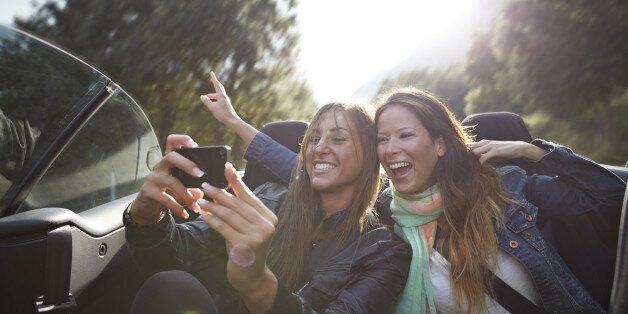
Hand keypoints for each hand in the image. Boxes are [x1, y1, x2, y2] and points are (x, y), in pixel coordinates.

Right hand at [130, 134, 203, 224]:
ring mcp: (153, 177)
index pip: (172, 141)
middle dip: (187, 164)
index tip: (196, 146)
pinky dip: (178, 207)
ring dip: (187, 194)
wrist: (147, 207)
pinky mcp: (148, 191)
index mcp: (169, 161)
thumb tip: (205, 190)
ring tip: (195, 205)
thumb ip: (194, 186)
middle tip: (200, 174)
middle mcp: (160, 165)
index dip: (183, 140)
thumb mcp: (182, 187)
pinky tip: (186, 214)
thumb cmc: (168, 193)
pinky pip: (166, 198)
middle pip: (172, 156)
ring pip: (172, 181)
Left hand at [198, 162, 277, 306]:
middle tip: (205, 185)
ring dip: (213, 206)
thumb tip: (225, 186)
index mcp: (269, 217)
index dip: (236, 181)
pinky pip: (224, 228)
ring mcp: (257, 236)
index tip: (226, 167)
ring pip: (230, 215)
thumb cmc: (246, 248)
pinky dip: (212, 220)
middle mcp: (266, 225)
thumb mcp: (247, 227)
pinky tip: (203, 215)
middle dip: (220, 193)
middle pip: (238, 204)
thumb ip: (241, 210)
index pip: (249, 195)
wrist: (251, 276)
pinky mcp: (245, 245)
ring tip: (201, 200)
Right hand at [200, 71, 240, 126]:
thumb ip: (207, 102)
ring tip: (206, 97)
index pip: (216, 84)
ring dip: (212, 94)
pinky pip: (219, 99)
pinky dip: (215, 99)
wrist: (232, 121)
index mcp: (221, 95)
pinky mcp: (226, 105)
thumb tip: (202, 96)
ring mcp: (226, 101)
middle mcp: (224, 97)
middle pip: (219, 87)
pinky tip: (212, 103)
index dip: (213, 78)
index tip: (211, 72)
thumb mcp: (212, 108)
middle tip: (212, 79)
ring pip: (219, 94)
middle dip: (215, 83)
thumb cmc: (222, 114)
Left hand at [468, 140, 546, 163]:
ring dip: (472, 160)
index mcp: (483, 142)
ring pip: (474, 152)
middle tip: (464, 165)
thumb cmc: (505, 151)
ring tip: (471, 167)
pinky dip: (480, 163)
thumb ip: (484, 155)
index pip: (470, 146)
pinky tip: (479, 167)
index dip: (466, 153)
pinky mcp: (494, 151)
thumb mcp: (492, 153)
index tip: (463, 160)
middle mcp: (485, 143)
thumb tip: (476, 162)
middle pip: (469, 148)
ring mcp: (489, 146)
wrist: (518, 148)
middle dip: (466, 156)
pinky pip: (483, 157)